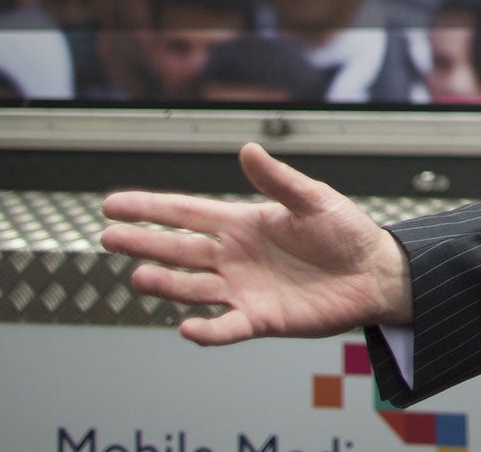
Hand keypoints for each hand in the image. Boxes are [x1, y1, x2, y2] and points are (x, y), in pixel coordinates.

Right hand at [100, 142, 412, 344]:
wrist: (373, 273)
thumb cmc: (345, 232)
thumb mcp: (313, 198)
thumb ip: (278, 179)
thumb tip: (247, 149)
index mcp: (242, 223)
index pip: (185, 213)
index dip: (149, 208)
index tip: (112, 204)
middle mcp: (234, 256)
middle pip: (178, 249)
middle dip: (142, 243)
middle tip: (108, 238)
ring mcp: (243, 288)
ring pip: (193, 288)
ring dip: (166, 284)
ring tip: (140, 277)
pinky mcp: (261, 318)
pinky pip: (227, 327)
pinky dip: (207, 330)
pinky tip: (187, 328)